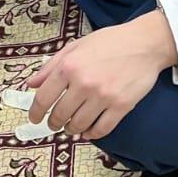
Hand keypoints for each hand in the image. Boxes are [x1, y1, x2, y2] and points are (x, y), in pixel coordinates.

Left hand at [24, 11, 176, 140]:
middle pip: (60, 114)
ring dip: (71, 130)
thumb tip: (32, 84)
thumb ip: (51, 66)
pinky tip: (88, 132)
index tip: (34, 119)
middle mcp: (84, 83)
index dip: (35, 112)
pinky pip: (102, 129)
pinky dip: (92, 134)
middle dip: (54, 123)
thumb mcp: (75, 46)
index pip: (44, 97)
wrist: (145, 44)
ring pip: (79, 125)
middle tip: (54, 124)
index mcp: (69, 66)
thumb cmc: (109, 42)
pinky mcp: (122, 106)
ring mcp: (103, 96)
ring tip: (70, 127)